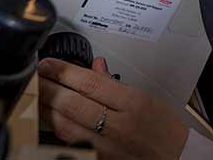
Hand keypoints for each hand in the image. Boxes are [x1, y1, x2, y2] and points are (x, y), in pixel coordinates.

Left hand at [38, 56, 188, 159]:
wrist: (176, 158)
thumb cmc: (165, 129)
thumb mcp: (146, 98)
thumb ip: (115, 83)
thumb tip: (95, 67)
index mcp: (132, 103)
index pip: (89, 83)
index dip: (63, 71)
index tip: (48, 63)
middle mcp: (118, 125)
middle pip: (72, 103)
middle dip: (49, 86)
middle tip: (36, 75)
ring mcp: (106, 146)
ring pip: (65, 124)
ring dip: (47, 106)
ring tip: (38, 92)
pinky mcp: (99, 158)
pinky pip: (70, 141)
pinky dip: (57, 126)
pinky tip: (50, 116)